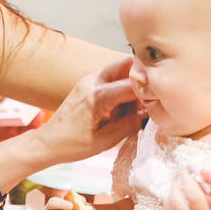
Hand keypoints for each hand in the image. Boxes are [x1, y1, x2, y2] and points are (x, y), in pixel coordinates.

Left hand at [0, 58, 139, 193]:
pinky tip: (124, 103)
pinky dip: (120, 85)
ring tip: (138, 100)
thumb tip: (150, 113)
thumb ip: (130, 124)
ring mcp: (87, 81)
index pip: (132, 84)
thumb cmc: (73, 145)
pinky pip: (109, 77)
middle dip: (142, 75)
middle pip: (125, 64)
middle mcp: (91, 82)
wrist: (48, 143)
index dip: (150, 90)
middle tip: (153, 91)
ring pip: (117, 68)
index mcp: (97, 96)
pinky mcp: (86, 84)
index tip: (162, 97)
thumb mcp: (106, 140)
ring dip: (131, 79)